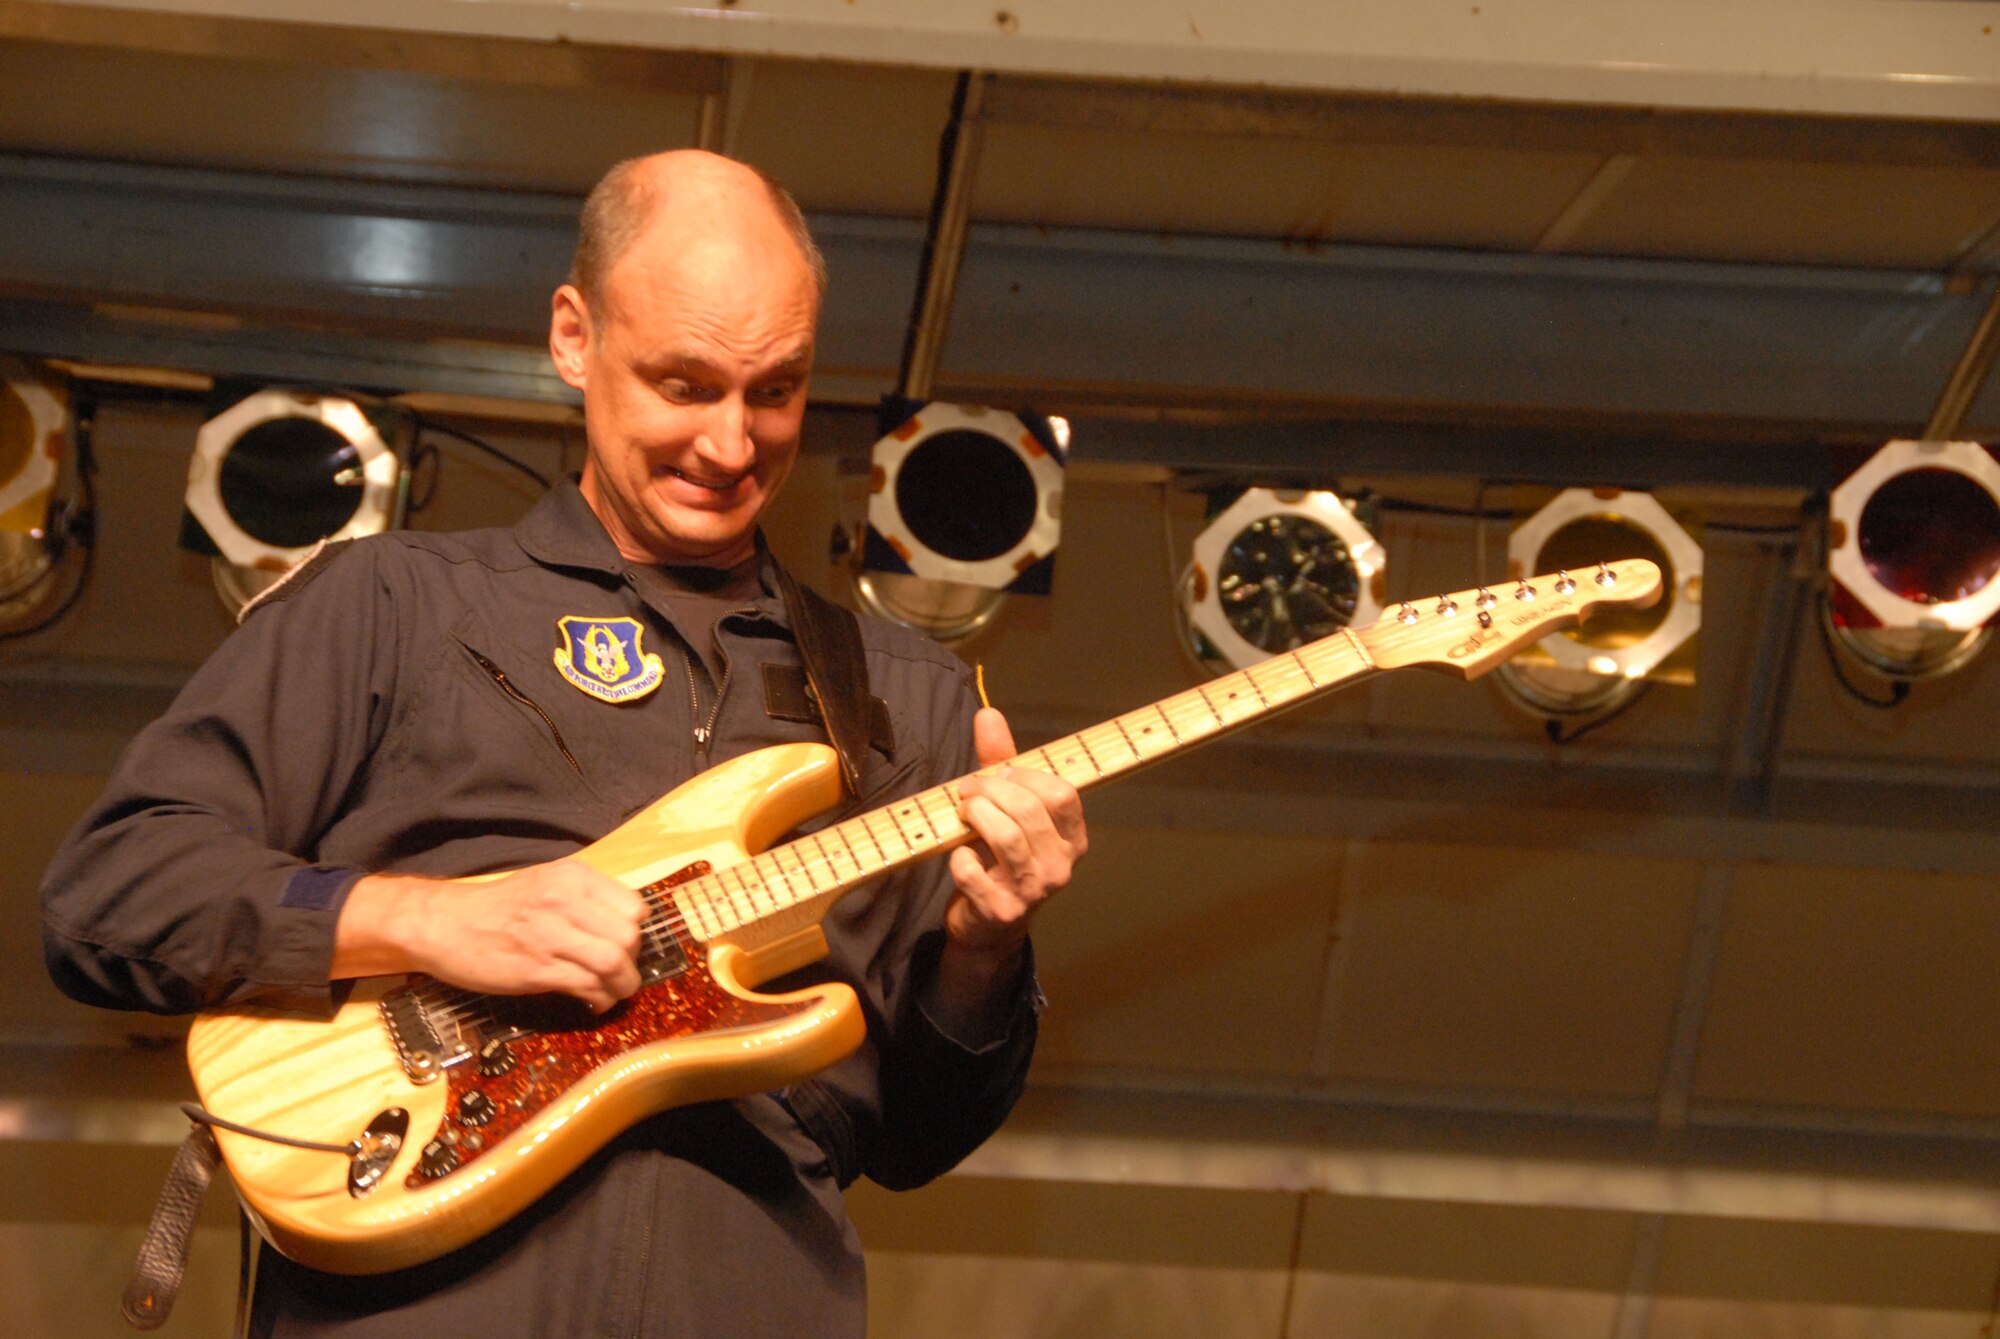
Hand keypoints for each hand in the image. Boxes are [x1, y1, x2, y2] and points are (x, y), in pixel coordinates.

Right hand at [335, 860, 646, 1011]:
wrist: (444, 924)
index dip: (635, 931)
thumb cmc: (496, 908)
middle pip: (629, 937)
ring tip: (613, 992)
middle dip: (632, 962)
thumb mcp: (545, 884)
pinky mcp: (537, 968)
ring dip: (622, 985)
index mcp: (572, 878)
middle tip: (618, 972)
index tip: (624, 945)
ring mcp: (551, 935)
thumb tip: (624, 926)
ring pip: (613, 963)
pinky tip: (593, 1001)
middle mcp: (565, 901)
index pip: (634, 906)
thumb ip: (584, 899)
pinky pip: (587, 986)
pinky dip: (600, 999)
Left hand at [947, 707, 1087, 959]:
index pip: (1062, 794)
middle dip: (990, 790)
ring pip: (1006, 837)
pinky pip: (975, 873)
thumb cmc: (1000, 857)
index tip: (998, 773)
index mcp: (1072, 839)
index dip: (1026, 776)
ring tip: (962, 812)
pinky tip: (958, 855)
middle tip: (967, 791)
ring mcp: (1033, 891)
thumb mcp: (1007, 808)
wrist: (987, 925)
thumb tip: (987, 713)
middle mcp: (1061, 866)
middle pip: (1030, 810)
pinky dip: (959, 858)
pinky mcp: (1001, 911)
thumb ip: (1000, 762)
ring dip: (976, 815)